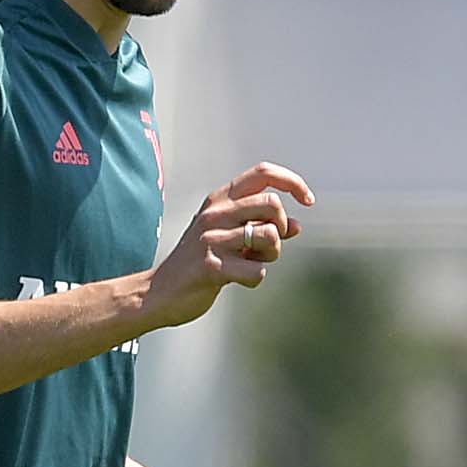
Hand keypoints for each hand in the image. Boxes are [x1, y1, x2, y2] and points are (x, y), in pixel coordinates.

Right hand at [140, 162, 314, 329]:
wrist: (159, 293)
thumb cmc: (198, 263)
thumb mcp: (228, 237)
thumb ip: (260, 228)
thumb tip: (297, 226)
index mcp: (219, 199)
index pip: (263, 173)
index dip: (293, 182)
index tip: (308, 201)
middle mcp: (215, 213)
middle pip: (273, 204)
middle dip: (282, 228)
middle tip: (269, 246)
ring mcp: (212, 239)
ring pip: (270, 236)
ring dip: (272, 255)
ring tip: (253, 262)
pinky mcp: (211, 267)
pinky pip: (257, 271)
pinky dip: (256, 278)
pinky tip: (239, 280)